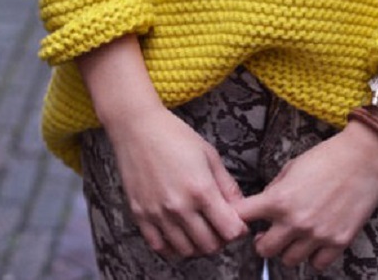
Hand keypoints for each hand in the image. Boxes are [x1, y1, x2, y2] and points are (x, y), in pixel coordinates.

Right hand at [107, 106, 248, 257]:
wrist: (137, 128)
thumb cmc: (175, 136)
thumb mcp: (210, 156)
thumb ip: (227, 185)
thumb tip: (240, 208)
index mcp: (201, 190)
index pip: (229, 231)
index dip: (238, 230)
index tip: (238, 223)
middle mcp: (179, 207)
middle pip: (209, 245)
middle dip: (220, 240)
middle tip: (220, 227)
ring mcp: (158, 214)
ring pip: (186, 250)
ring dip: (198, 245)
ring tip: (200, 230)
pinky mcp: (140, 215)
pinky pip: (159, 246)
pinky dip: (173, 247)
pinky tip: (179, 234)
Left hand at [233, 120, 377, 270]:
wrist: (364, 158)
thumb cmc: (326, 157)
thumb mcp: (290, 168)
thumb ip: (274, 191)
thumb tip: (263, 208)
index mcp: (278, 200)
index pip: (241, 218)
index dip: (239, 218)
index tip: (244, 219)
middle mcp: (295, 222)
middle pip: (263, 250)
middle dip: (263, 241)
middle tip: (270, 232)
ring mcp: (318, 234)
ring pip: (289, 260)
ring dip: (289, 250)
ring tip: (297, 236)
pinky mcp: (339, 242)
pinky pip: (318, 264)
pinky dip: (314, 256)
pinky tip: (316, 242)